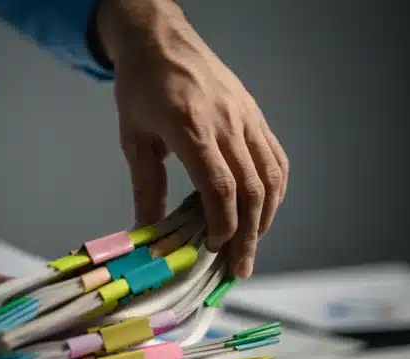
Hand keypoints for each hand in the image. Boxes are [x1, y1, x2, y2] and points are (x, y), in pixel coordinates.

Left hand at [95, 0, 288, 278]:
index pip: (220, 186)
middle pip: (251, 189)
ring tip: (252, 245)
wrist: (161, 39)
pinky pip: (275, 157)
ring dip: (266, 217)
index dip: (223, 224)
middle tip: (240, 267)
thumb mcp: (134, 137)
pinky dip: (275, 189)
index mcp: (191, 127)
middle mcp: (226, 123)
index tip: (215, 249)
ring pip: (270, 176)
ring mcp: (246, 117)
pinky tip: (265, 210)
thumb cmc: (142, 86)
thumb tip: (148, 231)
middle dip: (247, 235)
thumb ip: (145, 185)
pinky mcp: (254, 115)